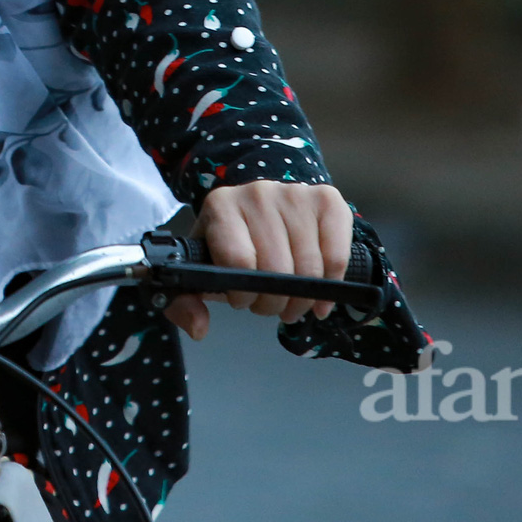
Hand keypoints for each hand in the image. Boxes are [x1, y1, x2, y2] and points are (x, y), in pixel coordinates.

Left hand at [163, 180, 351, 339]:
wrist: (258, 207)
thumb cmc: (229, 243)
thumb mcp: (199, 268)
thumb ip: (184, 303)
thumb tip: (199, 328)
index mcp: (220, 206)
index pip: (239, 262)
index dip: (243, 295)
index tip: (242, 300)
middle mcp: (258, 193)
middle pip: (277, 269)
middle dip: (273, 303)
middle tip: (268, 304)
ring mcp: (295, 193)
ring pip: (309, 268)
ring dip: (301, 299)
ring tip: (289, 300)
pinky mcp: (327, 200)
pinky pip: (337, 256)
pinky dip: (331, 286)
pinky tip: (318, 297)